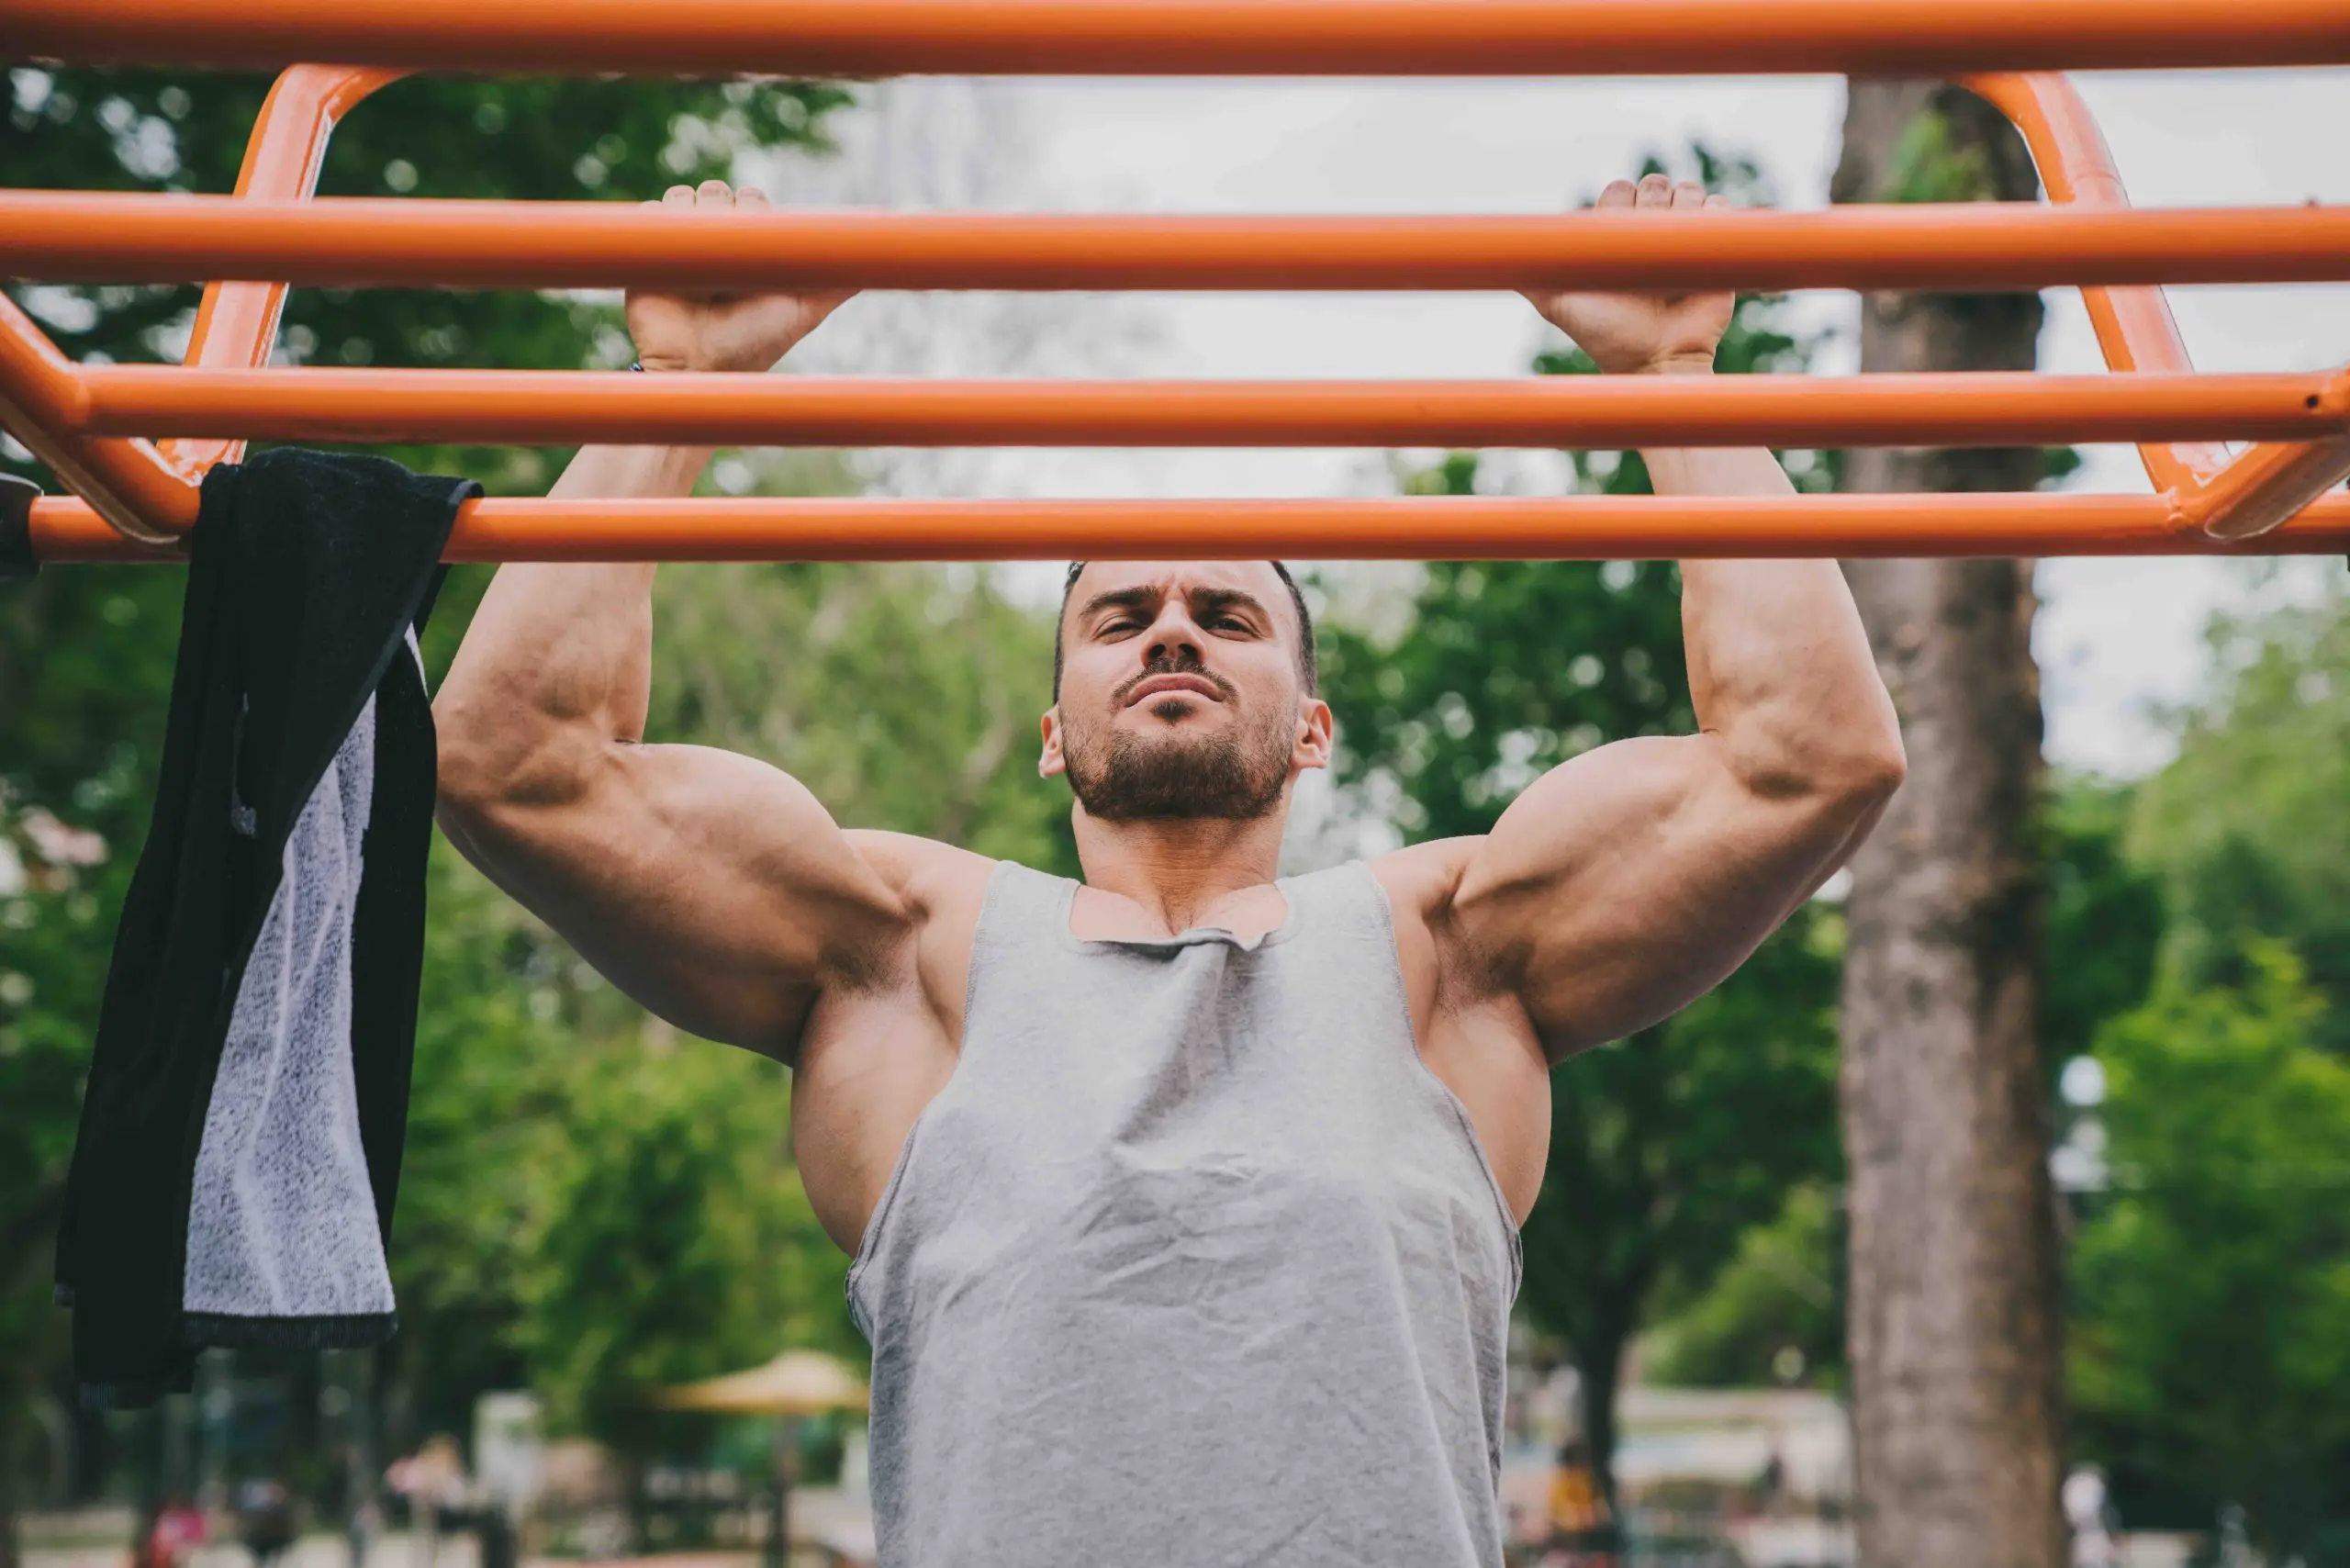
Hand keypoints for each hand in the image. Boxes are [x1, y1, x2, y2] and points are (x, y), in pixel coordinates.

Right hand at [624, 181, 854, 373]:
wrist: (695, 371)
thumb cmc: (752, 346)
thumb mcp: (803, 312)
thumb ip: (836, 283)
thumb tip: (887, 258)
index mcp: (749, 245)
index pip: (754, 199)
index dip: (756, 216)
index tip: (756, 256)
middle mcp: (715, 238)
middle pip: (721, 191)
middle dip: (725, 220)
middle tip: (725, 273)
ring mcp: (679, 239)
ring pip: (688, 196)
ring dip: (693, 226)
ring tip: (696, 276)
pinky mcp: (644, 245)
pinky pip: (653, 211)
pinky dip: (662, 230)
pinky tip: (672, 269)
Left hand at [1522, 174, 1733, 375]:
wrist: (1658, 360)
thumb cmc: (1606, 335)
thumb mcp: (1558, 303)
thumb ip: (1529, 274)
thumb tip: (1483, 253)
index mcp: (1616, 232)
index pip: (1618, 189)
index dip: (1618, 209)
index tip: (1617, 245)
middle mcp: (1650, 229)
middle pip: (1654, 184)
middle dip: (1651, 210)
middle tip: (1648, 256)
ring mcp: (1686, 234)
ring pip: (1687, 190)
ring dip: (1683, 215)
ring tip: (1674, 263)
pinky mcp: (1721, 242)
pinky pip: (1720, 206)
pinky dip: (1714, 218)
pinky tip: (1698, 253)